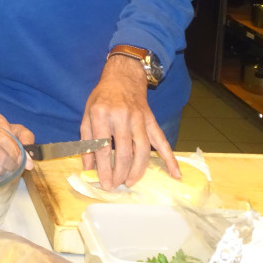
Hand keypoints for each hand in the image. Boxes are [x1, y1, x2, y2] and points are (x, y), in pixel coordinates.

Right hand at [0, 112, 32, 181]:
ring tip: (4, 167)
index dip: (17, 154)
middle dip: (12, 165)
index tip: (21, 159)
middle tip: (14, 166)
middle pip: (1, 157)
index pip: (8, 141)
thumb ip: (27, 140)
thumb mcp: (16, 130)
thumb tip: (30, 162)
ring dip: (3, 172)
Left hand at [81, 55, 180, 188]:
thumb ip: (86, 141)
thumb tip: (88, 167)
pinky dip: (170, 159)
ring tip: (131, 182)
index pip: (104, 147)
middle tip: (117, 185)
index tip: (105, 183)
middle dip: (121, 173)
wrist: (123, 76)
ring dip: (138, 170)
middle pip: (124, 152)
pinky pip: (162, 141)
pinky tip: (175, 174)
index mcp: (102, 115)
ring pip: (142, 150)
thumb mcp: (87, 114)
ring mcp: (139, 119)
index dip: (104, 168)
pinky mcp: (151, 121)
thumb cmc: (102, 98)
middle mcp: (121, 117)